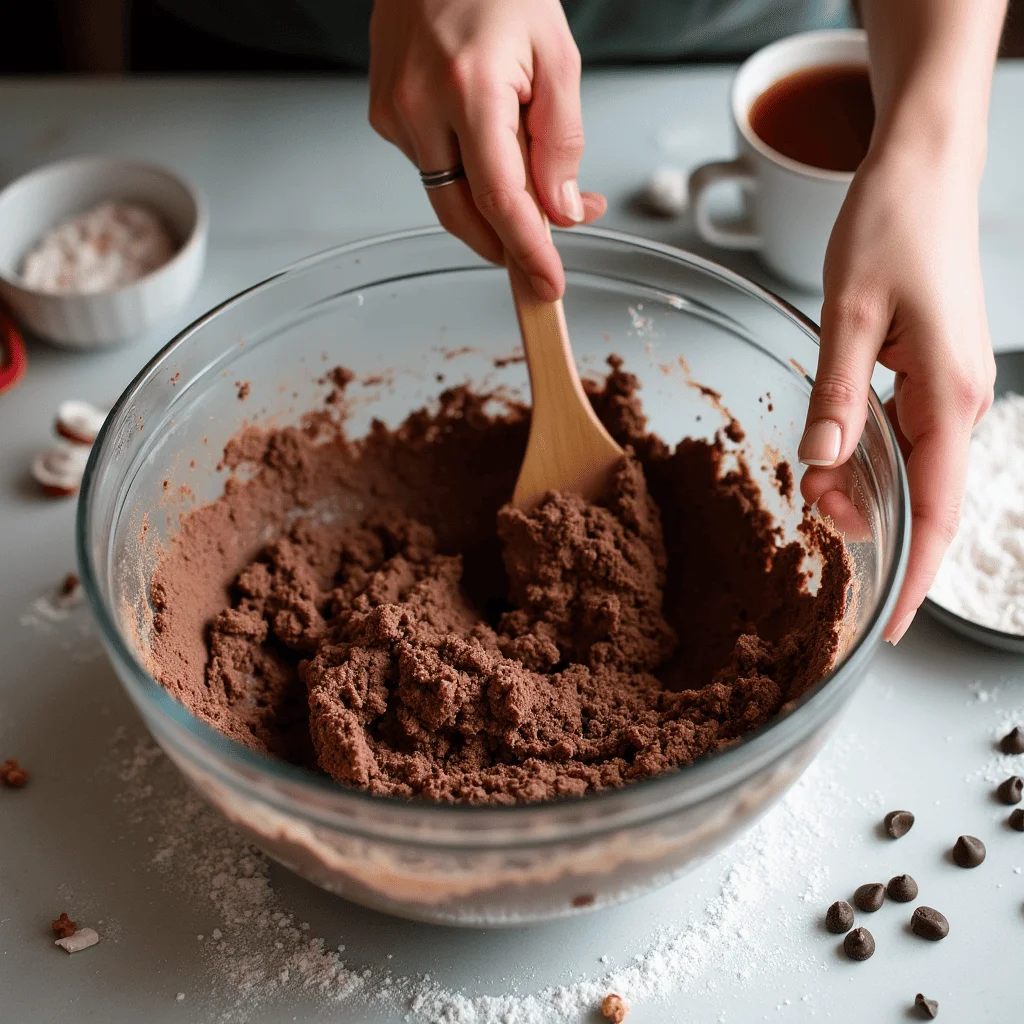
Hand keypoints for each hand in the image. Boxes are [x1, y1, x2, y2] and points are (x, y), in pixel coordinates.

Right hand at [368, 0, 606, 300]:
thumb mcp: (557, 56)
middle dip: (507, 243)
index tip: (548, 284)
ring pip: (448, 194)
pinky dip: (467, 172)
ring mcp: (394, 113)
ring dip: (492, 202)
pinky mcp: (385, 115)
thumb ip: (563, 141)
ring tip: (531, 166)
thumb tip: (562, 209)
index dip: (528, 250)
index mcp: (469, 89)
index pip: (501, 199)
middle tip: (545, 249)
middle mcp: (420, 107)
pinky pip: (432, 166)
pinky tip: (487, 137)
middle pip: (464, 214)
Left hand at [799, 146, 994, 642]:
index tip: (886, 627)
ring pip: (908, 470)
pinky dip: (866, 456)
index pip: (937, 514)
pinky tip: (833, 450)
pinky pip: (904, 438)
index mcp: (949, 397)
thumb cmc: (890, 227)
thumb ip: (837, 396)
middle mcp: (960, 402)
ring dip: (859, 488)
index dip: (912, 577)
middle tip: (808, 507)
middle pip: (920, 499)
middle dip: (865, 522)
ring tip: (810, 480)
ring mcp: (949, 390)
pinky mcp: (931, 375)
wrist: (922, 169)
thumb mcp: (848, 315)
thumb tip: (824, 464)